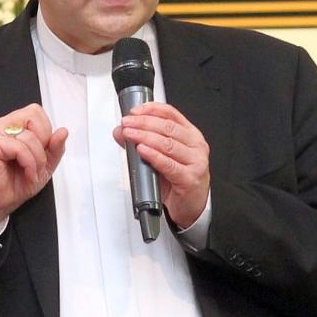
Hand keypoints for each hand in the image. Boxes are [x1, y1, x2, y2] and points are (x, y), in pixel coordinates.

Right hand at [0, 105, 67, 232]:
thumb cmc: (14, 184)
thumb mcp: (44, 165)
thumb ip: (55, 148)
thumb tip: (63, 132)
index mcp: (13, 125)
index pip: (36, 112)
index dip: (45, 131)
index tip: (42, 152)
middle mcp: (3, 125)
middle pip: (34, 114)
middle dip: (43, 140)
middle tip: (38, 160)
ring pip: (29, 135)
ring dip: (37, 158)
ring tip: (32, 172)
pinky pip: (19, 147)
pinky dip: (29, 163)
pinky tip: (27, 173)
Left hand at [114, 102, 209, 230]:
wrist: (191, 206)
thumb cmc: (178, 180)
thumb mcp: (160, 157)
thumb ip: (141, 142)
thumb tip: (120, 132)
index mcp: (190, 135)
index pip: (171, 114)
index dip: (151, 109)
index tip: (134, 111)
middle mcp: (196, 145)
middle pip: (168, 127)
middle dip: (143, 123)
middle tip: (126, 124)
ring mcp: (195, 162)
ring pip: (168, 144)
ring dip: (145, 137)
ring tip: (129, 135)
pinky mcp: (190, 178)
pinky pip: (169, 164)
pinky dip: (154, 156)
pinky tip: (142, 151)